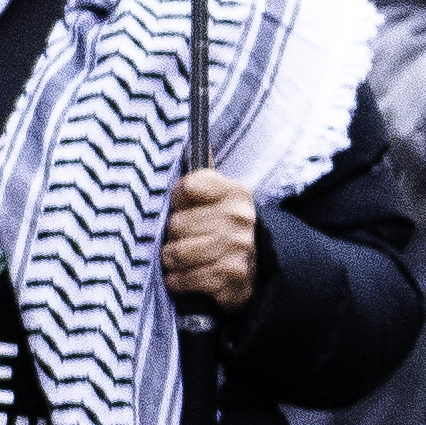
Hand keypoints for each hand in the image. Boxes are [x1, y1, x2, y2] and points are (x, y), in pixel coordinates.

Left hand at [162, 170, 263, 314]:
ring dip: (171, 261)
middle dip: (171, 236)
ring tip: (178, 260)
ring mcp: (237, 248)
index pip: (188, 186)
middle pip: (177, 223)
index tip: (180, 208)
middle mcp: (239, 217)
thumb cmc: (224, 230)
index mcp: (235, 193)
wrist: (253, 270)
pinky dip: (177, 281)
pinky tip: (184, 277)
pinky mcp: (230, 276)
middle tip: (179, 240)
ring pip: (177, 252)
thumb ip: (202, 177)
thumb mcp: (219, 200)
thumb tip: (193, 143)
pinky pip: (184, 278)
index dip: (176, 200)